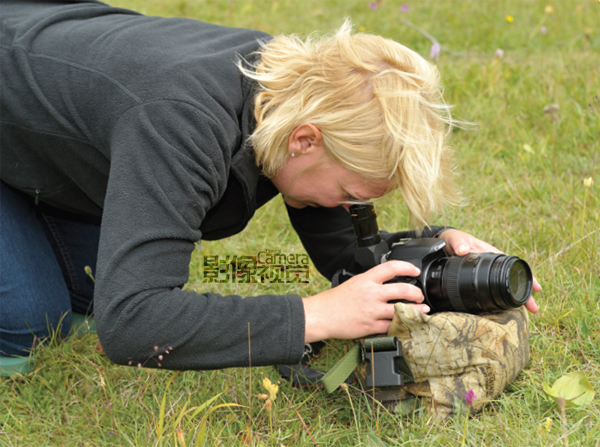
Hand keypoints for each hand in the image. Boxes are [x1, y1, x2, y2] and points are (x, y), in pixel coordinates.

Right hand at [302, 261, 426, 342]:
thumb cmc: (335, 300)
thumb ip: (371, 282)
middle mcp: (371, 293)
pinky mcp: (371, 326)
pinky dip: (401, 325)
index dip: (407, 267)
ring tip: (422, 311)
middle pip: (402, 290)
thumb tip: (388, 283)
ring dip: (416, 311)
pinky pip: (392, 326)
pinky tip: (406, 323)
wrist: (322, 315)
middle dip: (416, 293)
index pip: (391, 267)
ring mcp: (372, 311)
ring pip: (401, 310)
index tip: (415, 271)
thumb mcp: (354, 282)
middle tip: (420, 295)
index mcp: (366, 279)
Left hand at [438, 229, 541, 313]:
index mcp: (491, 254)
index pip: (514, 265)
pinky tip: (507, 309)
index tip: (537, 287)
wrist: (444, 244)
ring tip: (528, 312)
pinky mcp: (479, 279)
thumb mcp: (455, 239)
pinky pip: (494, 290)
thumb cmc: (453, 240)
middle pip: (514, 279)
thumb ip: (458, 243)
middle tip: (534, 308)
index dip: (526, 276)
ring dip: (516, 298)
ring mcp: (486, 273)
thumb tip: (463, 249)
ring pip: (506, 286)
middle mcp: (492, 265)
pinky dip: (502, 299)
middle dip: (525, 293)